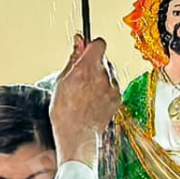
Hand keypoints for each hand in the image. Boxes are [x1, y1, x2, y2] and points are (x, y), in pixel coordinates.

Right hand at [51, 34, 120, 167]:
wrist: (76, 137)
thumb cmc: (65, 112)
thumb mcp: (61, 81)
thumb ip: (74, 59)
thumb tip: (79, 42)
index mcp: (88, 67)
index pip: (98, 43)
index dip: (90, 46)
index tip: (83, 51)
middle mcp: (104, 75)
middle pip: (103, 59)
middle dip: (93, 64)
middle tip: (79, 77)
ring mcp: (113, 87)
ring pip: (109, 72)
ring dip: (99, 77)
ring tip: (84, 92)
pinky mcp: (118, 98)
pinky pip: (112, 86)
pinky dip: (105, 89)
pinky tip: (92, 100)